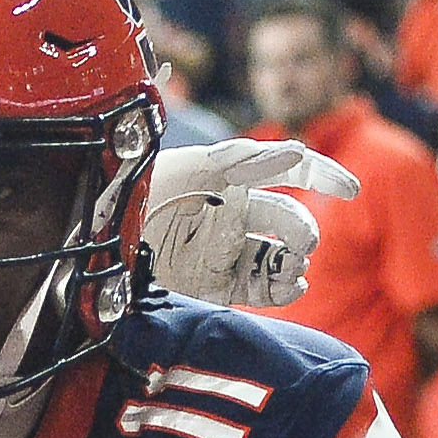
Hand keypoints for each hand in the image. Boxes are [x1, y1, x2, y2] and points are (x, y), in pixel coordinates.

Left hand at [142, 140, 351, 308]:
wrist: (87, 249)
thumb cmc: (128, 199)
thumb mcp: (174, 171)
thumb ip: (236, 161)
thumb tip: (296, 149)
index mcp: (221, 173)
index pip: (282, 166)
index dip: (320, 174)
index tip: (350, 190)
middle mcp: (227, 209)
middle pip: (285, 217)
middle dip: (302, 229)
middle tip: (305, 245)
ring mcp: (223, 248)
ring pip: (279, 253)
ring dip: (295, 261)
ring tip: (293, 270)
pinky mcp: (215, 283)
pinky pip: (260, 286)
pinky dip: (282, 288)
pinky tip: (291, 286)